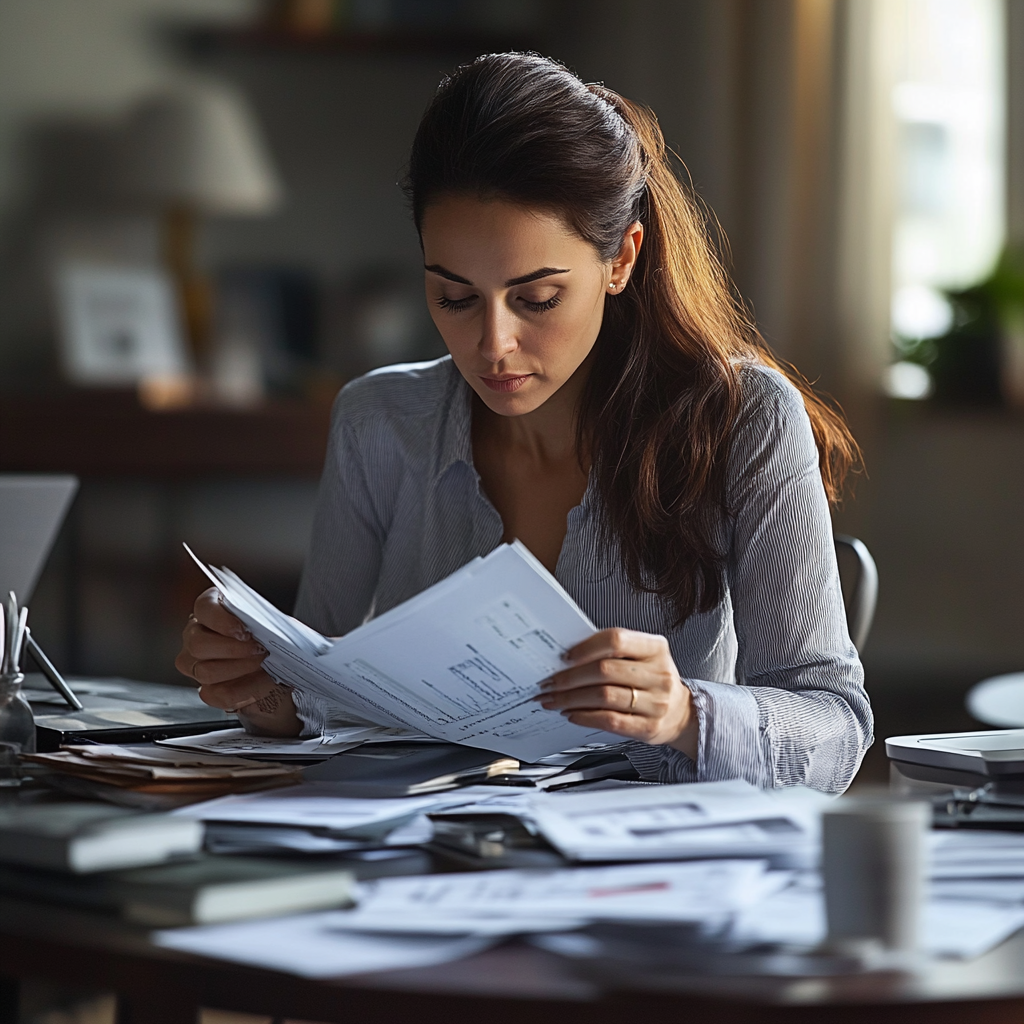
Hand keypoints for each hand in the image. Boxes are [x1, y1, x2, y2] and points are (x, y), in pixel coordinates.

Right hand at [175, 588, 300, 736]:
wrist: (280, 665)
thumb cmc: (271, 637)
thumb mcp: (275, 622)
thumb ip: (271, 620)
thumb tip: (283, 630)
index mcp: (212, 608)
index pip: (204, 608)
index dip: (221, 620)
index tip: (244, 630)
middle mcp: (196, 634)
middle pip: (198, 644)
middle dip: (233, 649)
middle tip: (259, 651)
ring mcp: (196, 662)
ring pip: (205, 671)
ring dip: (239, 670)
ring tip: (263, 665)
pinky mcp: (206, 687)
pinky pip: (215, 694)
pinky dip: (242, 691)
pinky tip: (261, 682)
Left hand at [535, 628, 697, 758]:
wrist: (680, 713)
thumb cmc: (652, 680)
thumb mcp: (642, 658)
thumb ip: (612, 653)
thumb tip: (568, 658)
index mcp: (655, 648)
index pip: (616, 640)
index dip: (586, 647)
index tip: (564, 656)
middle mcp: (659, 674)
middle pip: (605, 670)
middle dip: (569, 677)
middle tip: (549, 682)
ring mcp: (656, 703)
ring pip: (604, 697)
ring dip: (571, 699)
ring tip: (554, 700)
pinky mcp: (649, 728)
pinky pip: (610, 721)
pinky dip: (585, 717)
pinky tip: (572, 714)